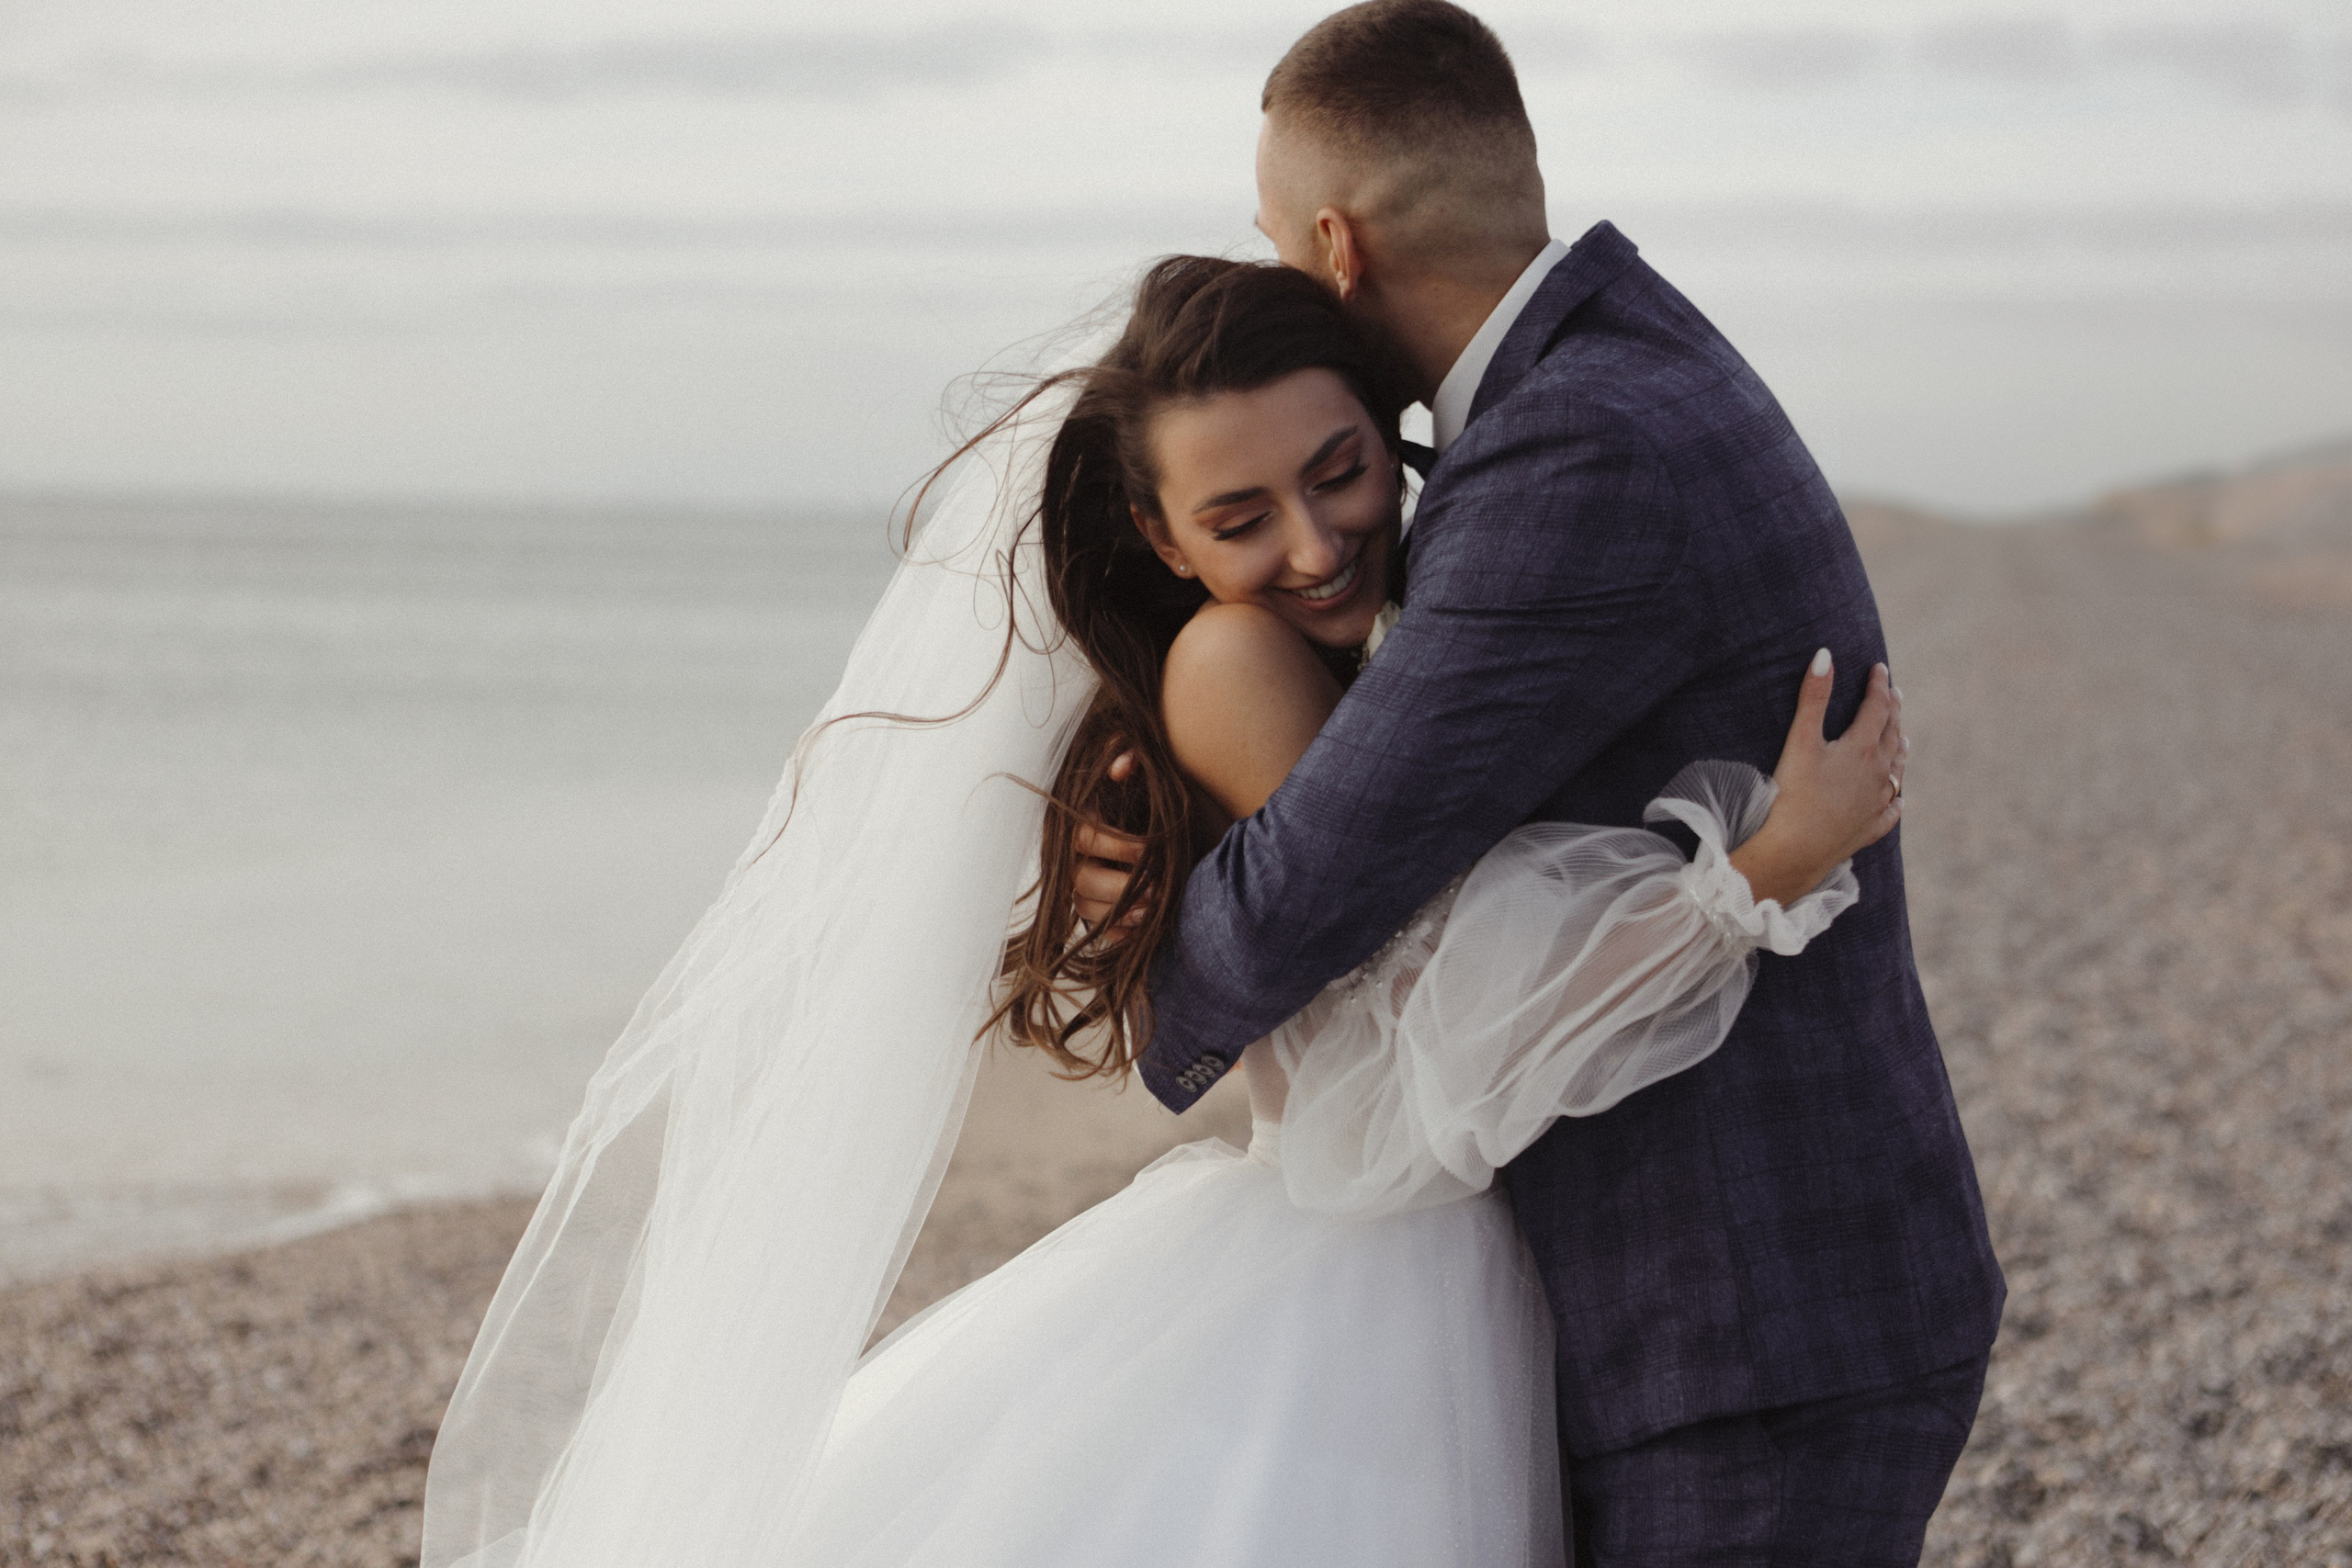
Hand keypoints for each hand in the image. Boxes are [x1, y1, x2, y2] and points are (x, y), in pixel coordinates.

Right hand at [1072, 751, 1149, 937]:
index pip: (1085, 838)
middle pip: (1082, 880)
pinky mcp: (1096, 909)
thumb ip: (1132, 763)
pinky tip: (1139, 929)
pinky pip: (1095, 928)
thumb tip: (1125, 763)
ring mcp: (1082, 886)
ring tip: (1152, 909)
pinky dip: (1116, 932)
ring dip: (1118, 912)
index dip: (1117, 846)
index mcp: (1081, 823)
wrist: (1171, 834)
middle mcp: (1074, 857)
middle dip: (1120, 887)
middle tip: (1156, 888)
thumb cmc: (1153, 802)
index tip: (1149, 850)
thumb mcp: (1145, 781)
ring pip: (1085, 906)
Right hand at [1731, 650, 1906, 905]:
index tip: (1878, 669)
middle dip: (1893, 710)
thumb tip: (1825, 655)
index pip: (1878, 707)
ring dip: (1900, 748)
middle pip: (1892, 734)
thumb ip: (1813, 697)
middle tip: (1894, 694)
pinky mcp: (1871, 828)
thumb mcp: (1800, 740)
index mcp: (1862, 748)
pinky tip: (1897, 797)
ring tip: (1903, 737)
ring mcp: (1878, 802)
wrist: (1796, 850)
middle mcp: (1878, 773)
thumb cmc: (1793, 794)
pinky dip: (1896, 796)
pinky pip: (1892, 808)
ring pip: (1898, 769)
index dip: (1878, 685)